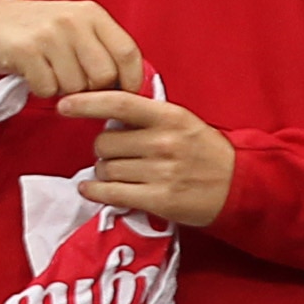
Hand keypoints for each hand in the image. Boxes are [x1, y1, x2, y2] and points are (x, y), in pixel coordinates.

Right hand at [0, 0, 143, 98]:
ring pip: (76, 87)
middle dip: (90, 88)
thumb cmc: (39, 31)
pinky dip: (41, 89)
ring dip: (63, 89)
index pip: (128, 54)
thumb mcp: (76, 28)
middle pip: (104, 77)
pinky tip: (32, 73)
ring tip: (49, 72)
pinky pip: (48, 89)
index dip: (129, 81)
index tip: (119, 92)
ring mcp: (48, 34)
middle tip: (73, 80)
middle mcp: (72, 20)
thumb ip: (104, 50)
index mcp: (92, 14)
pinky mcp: (25, 50)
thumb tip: (133, 89)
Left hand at [60, 87, 234, 226]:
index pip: (119, 104)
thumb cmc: (203, 150)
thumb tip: (101, 110)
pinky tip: (90, 189)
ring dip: (104, 171)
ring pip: (106, 168)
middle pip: (105, 142)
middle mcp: (164, 143)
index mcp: (169, 117)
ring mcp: (163, 173)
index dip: (87, 103)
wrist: (241, 186)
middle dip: (102, 149)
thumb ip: (145, 115)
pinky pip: (113, 194)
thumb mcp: (180, 121)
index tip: (63, 105)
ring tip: (118, 173)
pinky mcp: (161, 200)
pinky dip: (96, 191)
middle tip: (115, 154)